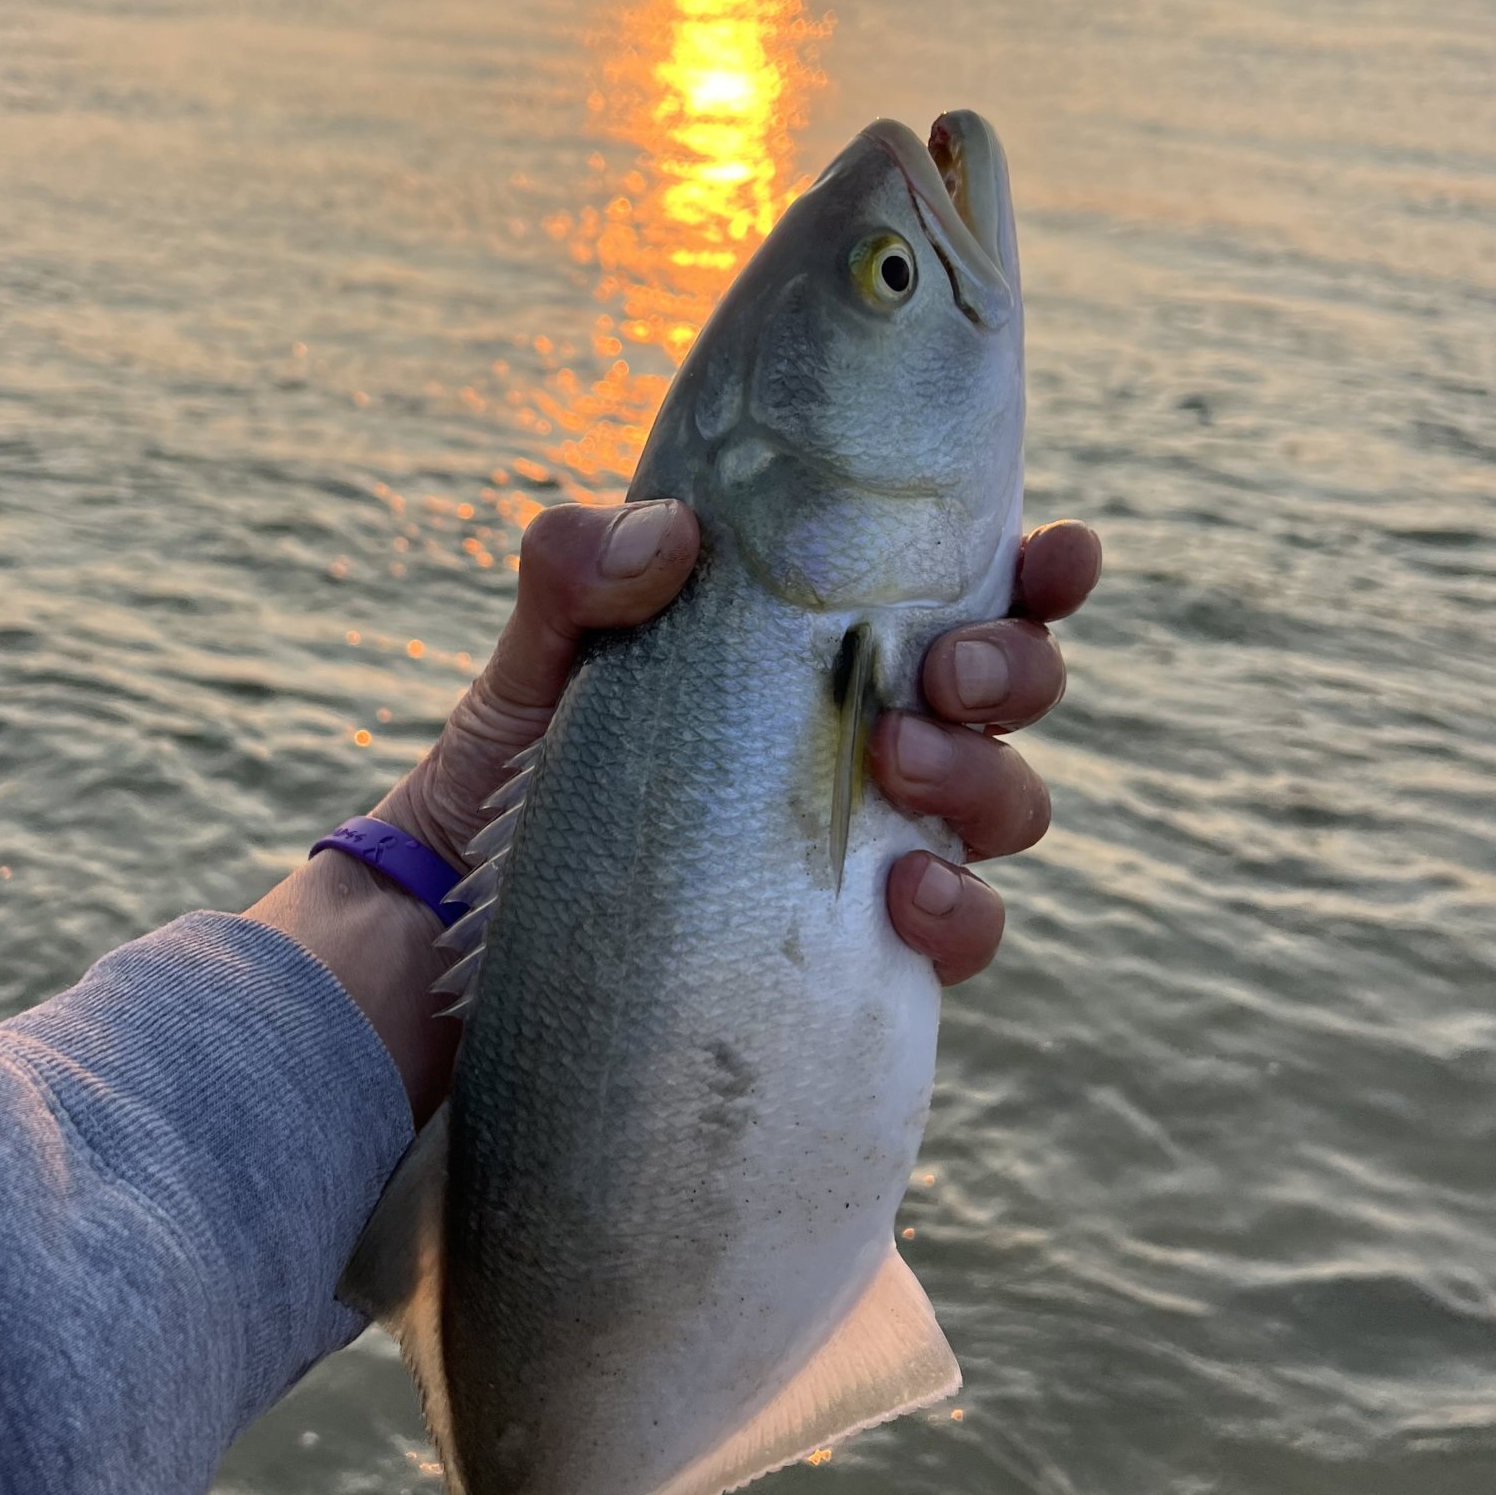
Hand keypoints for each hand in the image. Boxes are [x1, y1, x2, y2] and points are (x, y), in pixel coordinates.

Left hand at [250, 502, 1100, 1119]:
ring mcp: (863, 854)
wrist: (439, 952)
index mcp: (813, 652)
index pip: (960, 592)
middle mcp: (858, 745)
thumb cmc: (497, 787)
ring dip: (986, 778)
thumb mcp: (531, 669)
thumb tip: (670, 534)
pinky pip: (958, 937)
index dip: (1040, 572)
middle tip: (935, 673)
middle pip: (1010, 695)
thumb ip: (574, 577)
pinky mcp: (848, 960)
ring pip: (1006, 806)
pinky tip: (904, 899)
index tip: (1056, 554)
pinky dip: (960, 913)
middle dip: (1013, 671)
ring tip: (898, 764)